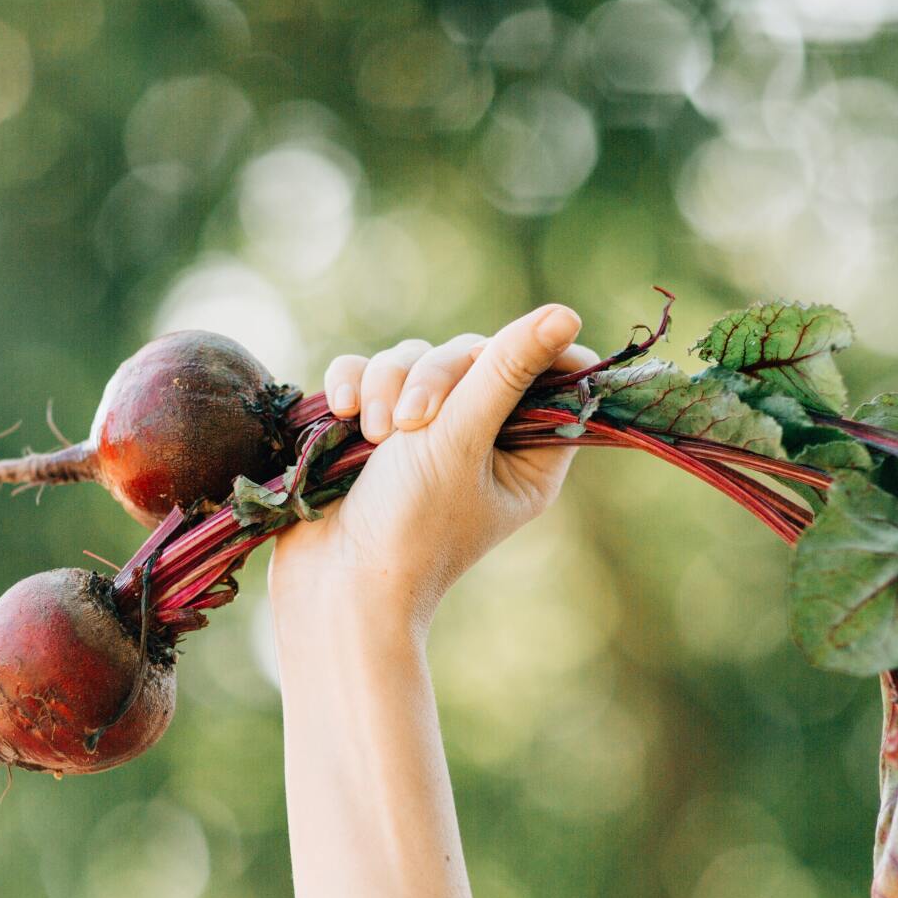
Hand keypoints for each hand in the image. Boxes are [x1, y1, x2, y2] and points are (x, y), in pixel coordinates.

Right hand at [268, 304, 589, 631]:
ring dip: (386, 384)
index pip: (552, 380)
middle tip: (411, 422)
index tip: (509, 352)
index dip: (533, 354)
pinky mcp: (369, 427)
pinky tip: (341, 413)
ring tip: (373, 434)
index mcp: (526, 455)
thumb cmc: (409, 527)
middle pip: (471, 356)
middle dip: (433, 376)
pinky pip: (366, 372)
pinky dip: (352, 384)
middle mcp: (479, 439)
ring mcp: (421, 433)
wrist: (331, 584)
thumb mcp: (461, 440)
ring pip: (412, 358)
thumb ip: (506, 371)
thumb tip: (566, 313)